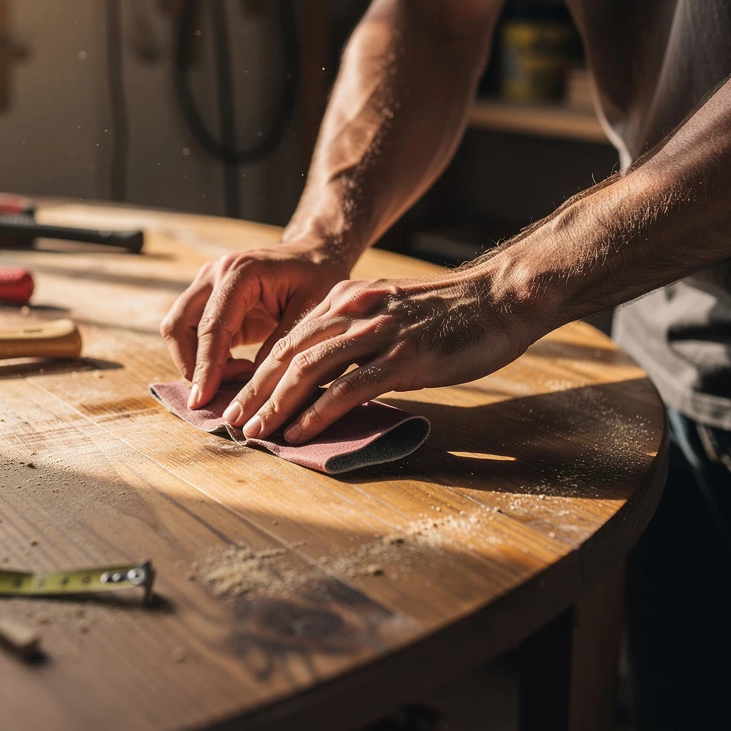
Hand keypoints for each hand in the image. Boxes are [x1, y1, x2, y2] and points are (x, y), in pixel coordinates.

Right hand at [160, 242, 349, 408]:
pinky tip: (238, 372)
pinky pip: (192, 336)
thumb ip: (282, 343)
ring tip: (237, 381)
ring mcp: (207, 287)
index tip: (202, 399)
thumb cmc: (318, 278)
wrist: (315, 256)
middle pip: (178, 327)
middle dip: (192, 367)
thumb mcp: (312, 310)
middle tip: (224, 394)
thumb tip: (253, 385)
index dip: (206, 365)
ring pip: (178, 332)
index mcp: (241, 272)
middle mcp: (215, 275)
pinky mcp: (209, 303)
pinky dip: (207, 360)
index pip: (211, 325)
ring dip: (197, 364)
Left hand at [220, 269, 536, 443]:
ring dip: (276, 404)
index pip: (289, 339)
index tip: (238, 400)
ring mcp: (377, 333)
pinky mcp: (402, 357)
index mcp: (346, 299)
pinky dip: (318, 413)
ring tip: (254, 431)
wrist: (501, 298)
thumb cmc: (449, 314)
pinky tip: (299, 432)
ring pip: (309, 370)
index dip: (259, 373)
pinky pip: (348, 387)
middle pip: (288, 354)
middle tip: (230, 421)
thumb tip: (328, 373)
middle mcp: (353, 311)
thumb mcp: (389, 311)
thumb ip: (356, 334)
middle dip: (255, 390)